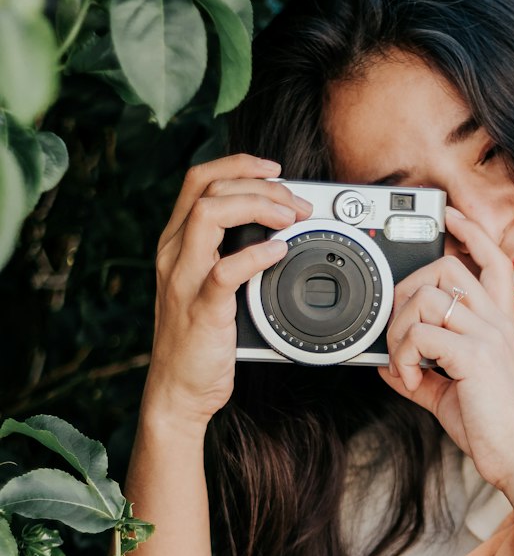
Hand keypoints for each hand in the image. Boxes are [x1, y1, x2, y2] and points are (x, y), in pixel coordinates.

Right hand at [143, 155, 312, 430]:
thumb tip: (275, 233)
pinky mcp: (201, 310)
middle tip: (296, 202)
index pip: (199, 179)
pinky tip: (280, 252)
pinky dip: (255, 255)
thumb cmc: (201, 340)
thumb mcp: (209, 287)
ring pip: (209, 213)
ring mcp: (184, 280)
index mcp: (176, 243)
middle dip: (258, 183)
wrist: (178, 391)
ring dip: (257, 206)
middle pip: (207, 186)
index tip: (275, 170)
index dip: (239, 164)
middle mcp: (174, 254)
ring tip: (291, 219)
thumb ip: (229, 256)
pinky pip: (224, 270)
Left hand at [379, 207, 513, 493]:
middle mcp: (496, 322)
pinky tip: (408, 380)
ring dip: (400, 329)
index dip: (471, 231)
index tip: (448, 215)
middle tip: (398, 332)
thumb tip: (385, 363)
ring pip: (427, 297)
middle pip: (446, 268)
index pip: (493, 260)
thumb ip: (421, 374)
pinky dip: (403, 356)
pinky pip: (422, 334)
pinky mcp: (475, 356)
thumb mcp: (451, 394)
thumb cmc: (496, 430)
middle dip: (407, 291)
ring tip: (403, 363)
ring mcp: (487, 336)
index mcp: (499, 325)